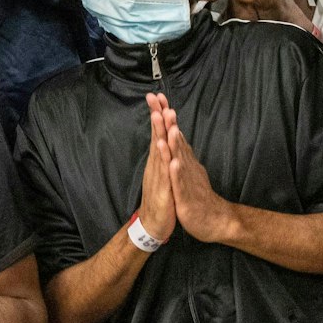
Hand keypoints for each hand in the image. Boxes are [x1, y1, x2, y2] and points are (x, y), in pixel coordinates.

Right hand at [135, 94, 176, 242]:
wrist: (154, 226)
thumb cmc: (161, 200)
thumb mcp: (164, 174)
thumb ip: (163, 157)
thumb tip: (164, 140)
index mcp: (158, 161)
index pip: (158, 133)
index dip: (158, 114)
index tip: (158, 96)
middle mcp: (156, 166)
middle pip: (156, 136)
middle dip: (156, 117)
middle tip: (155, 97)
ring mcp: (158, 177)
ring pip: (160, 152)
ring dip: (159, 134)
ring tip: (159, 116)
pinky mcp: (163, 191)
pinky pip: (165, 175)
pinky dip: (165, 163)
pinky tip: (167, 152)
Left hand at [154, 96, 234, 243]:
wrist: (212, 220)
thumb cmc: (197, 195)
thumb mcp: (187, 169)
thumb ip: (182, 151)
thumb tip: (175, 133)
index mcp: (184, 160)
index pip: (173, 134)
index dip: (165, 116)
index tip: (157, 98)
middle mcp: (187, 166)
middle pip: (177, 141)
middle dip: (169, 123)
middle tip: (163, 104)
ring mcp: (188, 181)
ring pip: (181, 160)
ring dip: (175, 144)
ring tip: (171, 128)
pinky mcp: (186, 197)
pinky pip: (181, 184)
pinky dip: (178, 173)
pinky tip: (174, 163)